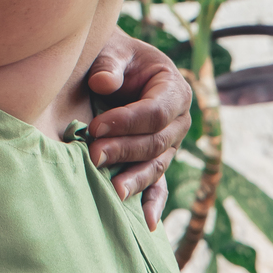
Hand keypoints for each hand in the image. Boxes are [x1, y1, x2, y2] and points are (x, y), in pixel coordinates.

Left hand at [86, 26, 191, 229]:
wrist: (112, 67)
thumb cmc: (113, 57)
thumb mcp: (112, 49)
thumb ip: (109, 64)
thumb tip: (102, 83)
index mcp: (174, 88)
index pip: (157, 112)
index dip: (128, 121)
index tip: (96, 126)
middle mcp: (179, 120)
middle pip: (156, 142)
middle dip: (124, 150)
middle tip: (93, 155)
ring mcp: (171, 144)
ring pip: (156, 166)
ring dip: (135, 179)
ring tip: (114, 191)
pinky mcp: (157, 161)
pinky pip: (159, 185)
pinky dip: (154, 203)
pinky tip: (148, 223)